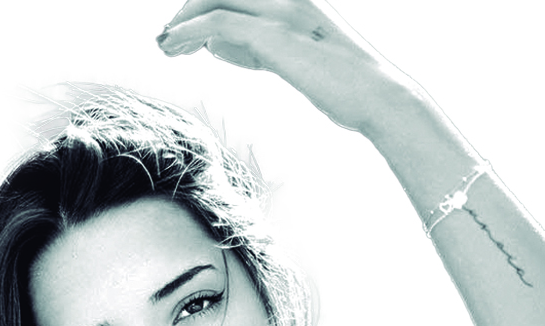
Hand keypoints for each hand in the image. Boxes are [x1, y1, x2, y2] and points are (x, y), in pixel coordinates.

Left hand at [157, 0, 399, 131]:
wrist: (381, 99)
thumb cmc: (347, 89)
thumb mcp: (295, 62)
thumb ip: (257, 49)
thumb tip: (218, 46)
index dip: (205, 9)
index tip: (183, 33)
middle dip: (188, 12)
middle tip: (166, 39)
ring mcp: (281, 10)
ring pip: (213, 2)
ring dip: (182, 23)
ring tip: (163, 45)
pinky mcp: (274, 33)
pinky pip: (218, 23)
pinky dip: (189, 32)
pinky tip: (174, 45)